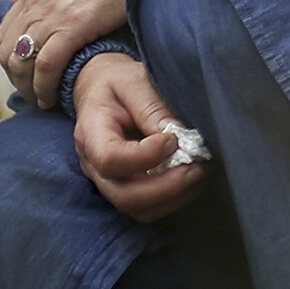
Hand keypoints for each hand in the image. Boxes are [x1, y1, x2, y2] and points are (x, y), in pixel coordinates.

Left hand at [0, 0, 136, 107]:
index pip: (4, 34)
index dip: (11, 59)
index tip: (27, 74)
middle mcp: (36, 2)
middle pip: (7, 52)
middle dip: (16, 77)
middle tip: (32, 92)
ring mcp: (52, 14)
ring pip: (22, 62)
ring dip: (28, 87)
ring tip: (42, 99)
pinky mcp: (73, 26)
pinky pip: (47, 66)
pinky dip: (44, 87)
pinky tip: (52, 97)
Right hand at [72, 54, 208, 220]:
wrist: (99, 88)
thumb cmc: (115, 82)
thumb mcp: (132, 80)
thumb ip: (152, 106)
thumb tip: (178, 136)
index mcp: (91, 133)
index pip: (111, 159)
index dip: (146, 157)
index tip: (173, 140)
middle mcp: (92, 165)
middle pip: (123, 195)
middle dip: (165, 188)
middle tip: (196, 168)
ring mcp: (105, 181)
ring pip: (135, 208)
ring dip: (172, 198)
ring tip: (198, 173)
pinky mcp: (123, 186)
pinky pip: (144, 208)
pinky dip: (170, 201)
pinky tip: (189, 181)